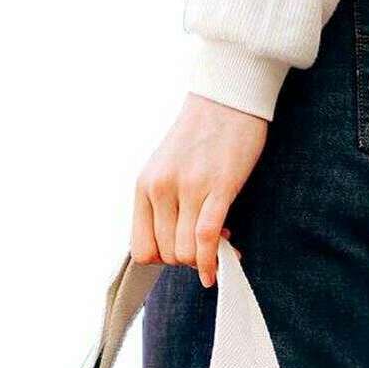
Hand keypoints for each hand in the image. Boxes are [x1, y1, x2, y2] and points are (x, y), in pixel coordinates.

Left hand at [132, 93, 267, 286]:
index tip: (183, 249)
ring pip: (186, 251)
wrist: (226, 99)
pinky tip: (221, 268)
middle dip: (188, 260)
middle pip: (167, 254)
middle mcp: (160, 189)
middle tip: (207, 248)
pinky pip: (207, 238)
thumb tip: (175, 243)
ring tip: (221, 248)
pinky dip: (213, 261)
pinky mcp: (217, 187)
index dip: (163, 259)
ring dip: (204, 260)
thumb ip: (163, 203)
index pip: (141, 248)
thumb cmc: (201, 135)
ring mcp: (187, 188)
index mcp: (143, 186)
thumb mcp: (166, 169)